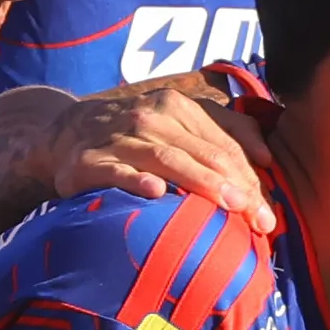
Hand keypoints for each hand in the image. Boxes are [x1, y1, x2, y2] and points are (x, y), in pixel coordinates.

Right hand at [0, 73, 273, 240]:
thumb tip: (268, 157)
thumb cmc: (130, 137)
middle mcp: (151, 116)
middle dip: (238, 189)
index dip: (252, 178)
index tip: (270, 214)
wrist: (59, 134)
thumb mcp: (175, 125)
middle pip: (205, 153)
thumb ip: (222, 134)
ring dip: (203, 183)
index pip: (225, 145)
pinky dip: (135, 181)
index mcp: (177, 107)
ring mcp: (118, 137)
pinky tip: (156, 194)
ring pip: (169, 159)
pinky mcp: (87, 162)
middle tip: (262, 222)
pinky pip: (116, 171)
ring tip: (231, 206)